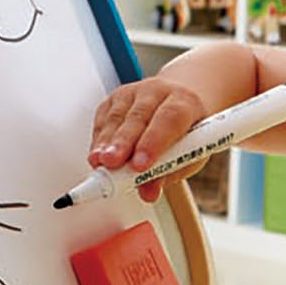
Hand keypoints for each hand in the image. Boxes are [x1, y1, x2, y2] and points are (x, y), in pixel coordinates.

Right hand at [89, 77, 209, 200]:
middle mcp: (160, 92)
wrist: (181, 100)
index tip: (140, 166)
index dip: (153, 142)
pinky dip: (99, 139)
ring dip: (106, 142)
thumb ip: (167, 173)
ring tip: (98, 163)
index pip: (170, 119)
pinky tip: (97, 154)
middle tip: (112, 164)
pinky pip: (104, 117)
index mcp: (186, 103)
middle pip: (139, 116)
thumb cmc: (187, 131)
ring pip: (118, 116)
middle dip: (123, 143)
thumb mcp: (188, 154)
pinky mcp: (116, 97)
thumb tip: (147, 193)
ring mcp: (136, 91)